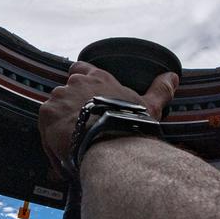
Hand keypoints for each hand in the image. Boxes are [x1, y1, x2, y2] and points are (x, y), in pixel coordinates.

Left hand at [39, 62, 178, 171]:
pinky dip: (52, 138)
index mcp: (99, 77)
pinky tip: (67, 150)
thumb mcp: (150, 106)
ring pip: (55, 110)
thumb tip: (173, 76)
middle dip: (70, 108)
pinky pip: (46, 126)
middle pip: (65, 92)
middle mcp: (77, 82)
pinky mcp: (47, 112)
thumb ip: (160, 89)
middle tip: (82, 128)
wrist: (112, 147)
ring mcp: (60, 96)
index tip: (84, 100)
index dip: (80, 83)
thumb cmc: (131, 126)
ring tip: (75, 143)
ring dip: (61, 123)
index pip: (81, 68)